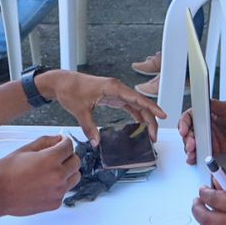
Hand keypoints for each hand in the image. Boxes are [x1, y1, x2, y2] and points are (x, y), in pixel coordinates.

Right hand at [0, 134, 79, 217]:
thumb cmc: (5, 172)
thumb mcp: (24, 150)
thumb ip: (45, 142)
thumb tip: (58, 139)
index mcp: (51, 160)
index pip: (69, 146)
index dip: (64, 142)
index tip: (61, 142)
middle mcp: (58, 176)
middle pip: (76, 162)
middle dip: (68, 156)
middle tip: (57, 156)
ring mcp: (58, 192)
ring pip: (74, 177)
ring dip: (68, 171)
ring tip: (52, 171)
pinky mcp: (55, 203)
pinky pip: (65, 191)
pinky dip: (60, 186)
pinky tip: (45, 184)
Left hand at [38, 70, 164, 143]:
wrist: (62, 82)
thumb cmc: (70, 89)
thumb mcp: (80, 110)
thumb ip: (89, 127)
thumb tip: (96, 142)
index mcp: (113, 87)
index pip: (138, 98)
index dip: (152, 107)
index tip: (163, 115)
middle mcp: (117, 88)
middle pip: (141, 104)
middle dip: (150, 119)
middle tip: (154, 136)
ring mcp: (115, 92)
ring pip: (136, 105)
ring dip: (144, 118)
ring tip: (149, 134)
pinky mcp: (112, 97)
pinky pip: (128, 106)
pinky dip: (135, 115)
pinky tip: (139, 125)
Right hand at [179, 99, 225, 163]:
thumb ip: (211, 105)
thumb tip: (199, 100)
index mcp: (207, 113)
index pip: (189, 117)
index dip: (183, 123)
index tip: (184, 130)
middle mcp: (206, 125)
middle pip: (189, 132)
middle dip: (187, 138)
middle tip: (191, 144)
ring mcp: (210, 137)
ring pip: (193, 143)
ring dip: (189, 148)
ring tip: (192, 152)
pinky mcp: (214, 148)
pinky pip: (202, 153)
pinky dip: (196, 156)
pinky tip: (194, 158)